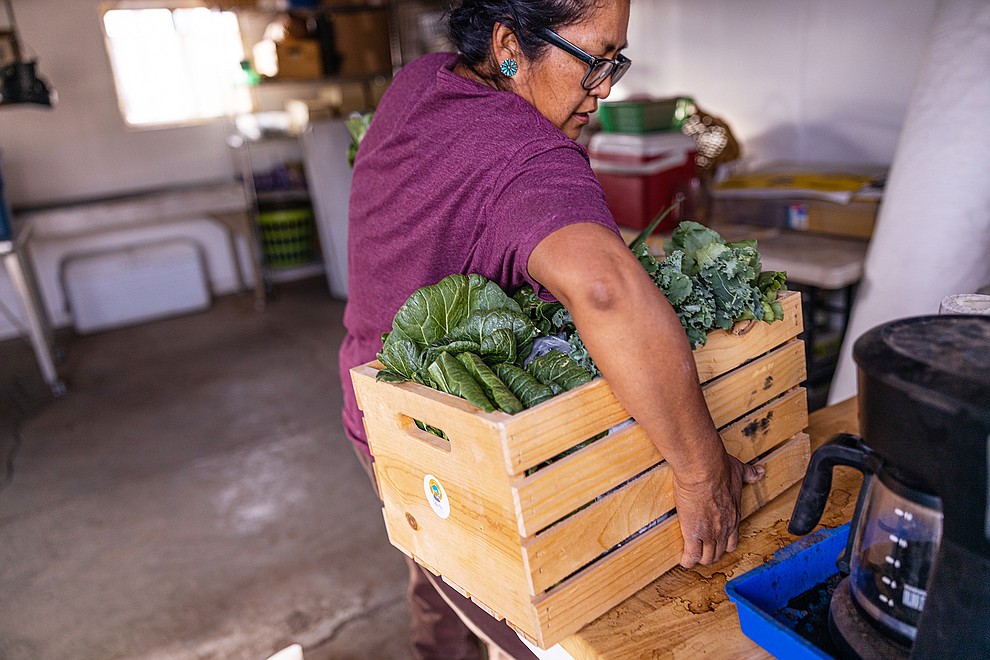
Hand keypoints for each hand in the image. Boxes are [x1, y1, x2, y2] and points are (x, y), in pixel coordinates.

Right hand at [673, 453, 763, 567]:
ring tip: (693, 557)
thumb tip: (759, 472)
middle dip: (712, 554)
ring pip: (707, 556)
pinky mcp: (692, 533)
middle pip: (719, 552)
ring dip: (701, 558)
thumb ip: (749, 474)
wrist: (704, 471)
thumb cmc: (720, 469)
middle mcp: (724, 529)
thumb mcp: (739, 471)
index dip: (724, 543)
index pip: (732, 540)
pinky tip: (684, 561)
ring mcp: (709, 533)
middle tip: (704, 552)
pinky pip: (691, 555)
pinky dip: (688, 561)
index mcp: (734, 516)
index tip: (718, 542)